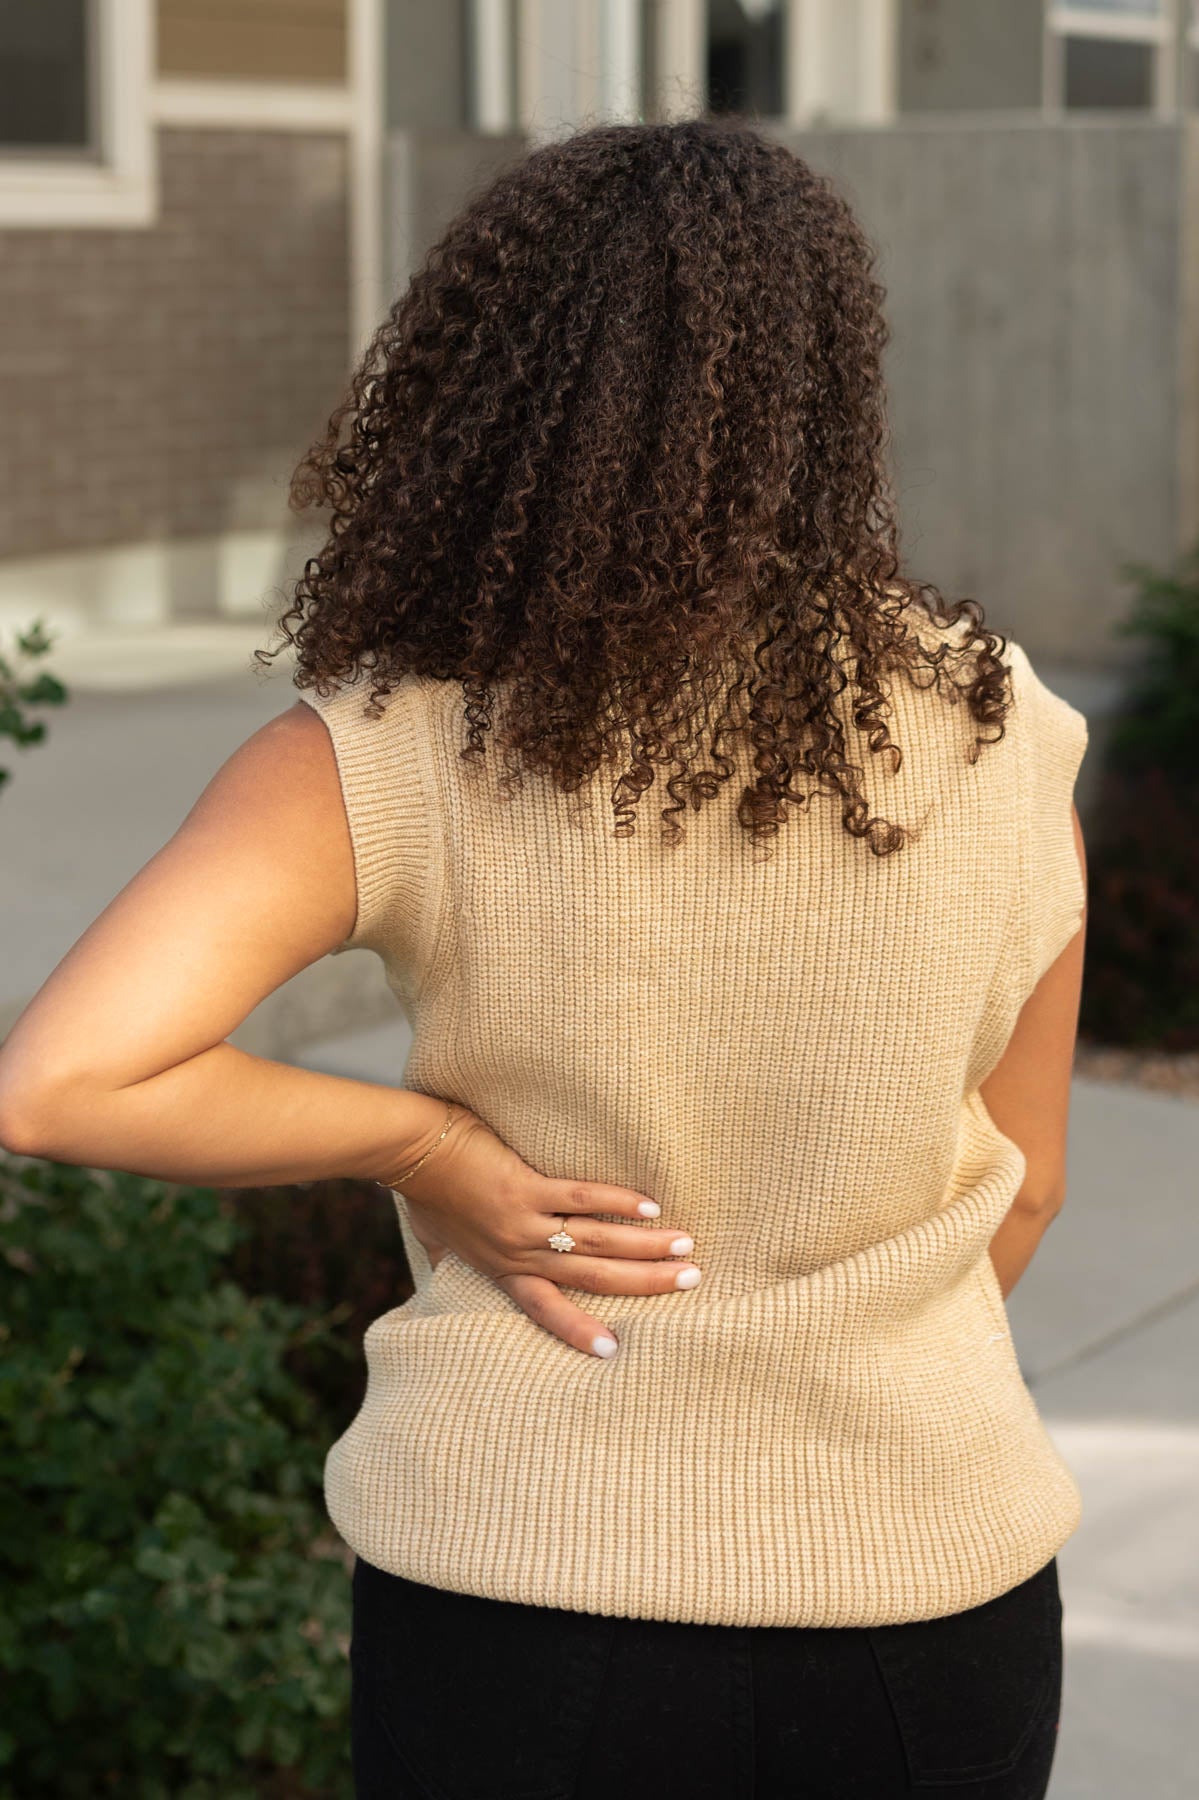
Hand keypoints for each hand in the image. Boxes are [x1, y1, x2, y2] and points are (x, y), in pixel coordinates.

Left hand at [386, 1104, 700, 1357]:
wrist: (410, 1150)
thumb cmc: (424, 1191)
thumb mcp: (437, 1239)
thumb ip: (451, 1259)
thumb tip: (444, 1270)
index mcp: (499, 1269)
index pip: (545, 1308)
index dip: (579, 1329)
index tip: (614, 1350)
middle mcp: (515, 1252)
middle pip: (589, 1276)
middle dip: (642, 1282)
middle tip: (688, 1282)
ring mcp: (521, 1221)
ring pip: (593, 1242)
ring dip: (643, 1246)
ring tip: (684, 1248)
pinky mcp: (524, 1187)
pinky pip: (579, 1198)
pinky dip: (616, 1203)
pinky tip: (650, 1207)